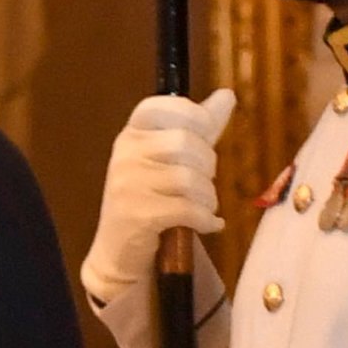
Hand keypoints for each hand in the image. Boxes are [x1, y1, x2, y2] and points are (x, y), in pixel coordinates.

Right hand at [82, 88, 235, 306]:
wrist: (121, 252)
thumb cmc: (150, 200)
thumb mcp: (170, 160)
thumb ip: (199, 128)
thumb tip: (227, 95)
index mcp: (132, 134)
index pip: (165, 106)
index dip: (195, 116)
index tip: (205, 137)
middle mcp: (125, 154)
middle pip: (184, 142)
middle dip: (207, 165)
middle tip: (204, 184)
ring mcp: (128, 185)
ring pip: (188, 178)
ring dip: (208, 197)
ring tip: (205, 207)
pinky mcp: (137, 215)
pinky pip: (186, 209)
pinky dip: (206, 219)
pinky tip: (209, 224)